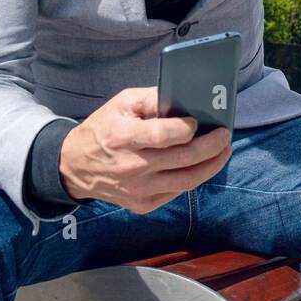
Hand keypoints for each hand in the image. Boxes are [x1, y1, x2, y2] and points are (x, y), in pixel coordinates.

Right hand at [59, 86, 232, 212]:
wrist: (75, 166)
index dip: (187, 128)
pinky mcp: (142, 203)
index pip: (164, 135)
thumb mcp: (121, 103)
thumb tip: (185, 97)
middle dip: (212, 146)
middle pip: (184, 158)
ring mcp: (138, 189)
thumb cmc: (103, 129)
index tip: (197, 122)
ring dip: (212, 165)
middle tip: (225, 135)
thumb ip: (153, 98)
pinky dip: (194, 177)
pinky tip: (202, 164)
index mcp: (124, 137)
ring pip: (187, 180)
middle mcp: (132, 166)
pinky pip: (177, 192)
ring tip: (223, 151)